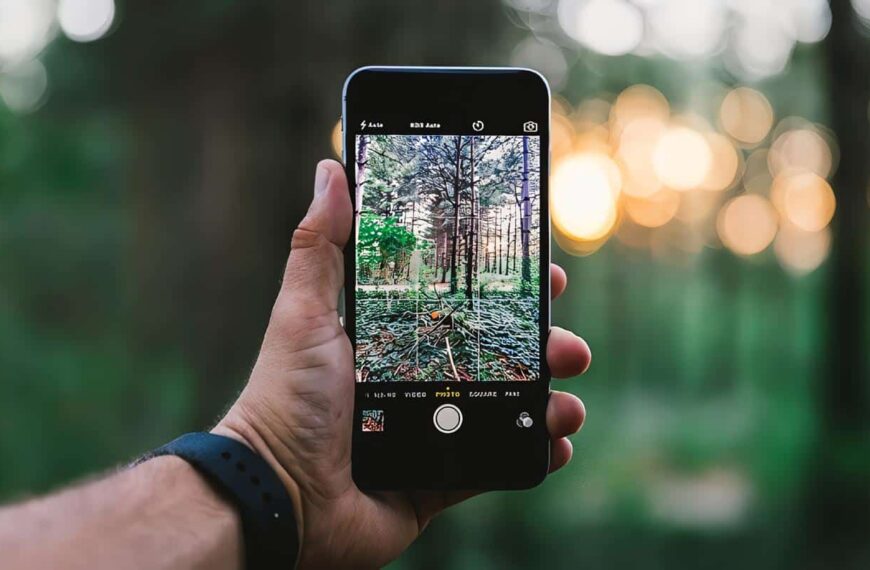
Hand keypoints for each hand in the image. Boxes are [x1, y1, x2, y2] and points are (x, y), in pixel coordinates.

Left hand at [214, 160, 591, 568]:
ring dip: (552, 399)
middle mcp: (421, 380)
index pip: (466, 304)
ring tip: (568, 401)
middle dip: (544, 344)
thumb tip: (332, 170)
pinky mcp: (442, 479)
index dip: (508, 292)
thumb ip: (321, 244)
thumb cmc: (285, 398)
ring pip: (510, 407)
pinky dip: (535, 453)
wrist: (279, 494)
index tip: (546, 277)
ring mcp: (436, 430)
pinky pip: (500, 464)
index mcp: (397, 339)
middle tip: (569, 344)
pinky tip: (556, 442)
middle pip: (499, 353)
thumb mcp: (304, 312)